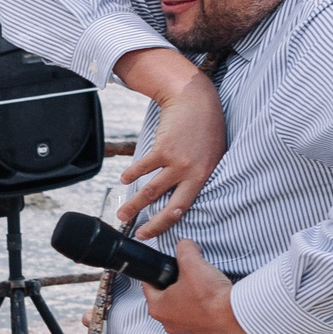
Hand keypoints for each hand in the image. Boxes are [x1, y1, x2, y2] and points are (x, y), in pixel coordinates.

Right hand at [113, 48, 225, 240]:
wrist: (196, 99)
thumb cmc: (205, 126)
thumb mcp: (211, 153)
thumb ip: (198, 174)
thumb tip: (179, 193)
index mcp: (205, 176)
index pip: (185, 208)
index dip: (168, 224)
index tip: (155, 232)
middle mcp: (192, 172)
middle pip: (167, 207)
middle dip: (151, 224)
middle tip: (138, 234)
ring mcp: (177, 162)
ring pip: (150, 191)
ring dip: (132, 205)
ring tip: (122, 214)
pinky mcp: (162, 149)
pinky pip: (142, 168)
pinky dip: (131, 175)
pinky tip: (124, 179)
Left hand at [139, 239, 248, 333]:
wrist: (235, 315)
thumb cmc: (211, 296)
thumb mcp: (192, 262)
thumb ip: (184, 249)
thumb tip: (185, 245)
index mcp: (157, 308)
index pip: (148, 284)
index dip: (157, 270)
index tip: (164, 265)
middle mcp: (167, 322)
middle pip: (165, 295)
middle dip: (174, 281)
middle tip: (185, 272)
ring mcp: (184, 328)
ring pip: (180, 304)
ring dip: (188, 293)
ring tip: (199, 283)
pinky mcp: (200, 330)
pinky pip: (195, 313)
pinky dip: (200, 303)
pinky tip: (209, 295)